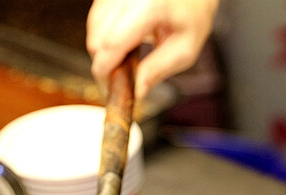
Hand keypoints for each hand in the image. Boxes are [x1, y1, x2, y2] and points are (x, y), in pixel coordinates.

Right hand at [86, 0, 217, 98]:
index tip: (111, 89)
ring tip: (129, 55)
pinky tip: (124, 38)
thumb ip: (157, 71)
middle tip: (122, 78)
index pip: (112, 44)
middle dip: (105, 63)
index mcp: (149, 6)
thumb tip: (135, 93)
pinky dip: (104, 33)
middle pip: (96, 39)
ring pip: (92, 28)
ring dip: (104, 48)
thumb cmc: (193, 15)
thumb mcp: (184, 49)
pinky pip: (96, 17)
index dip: (106, 72)